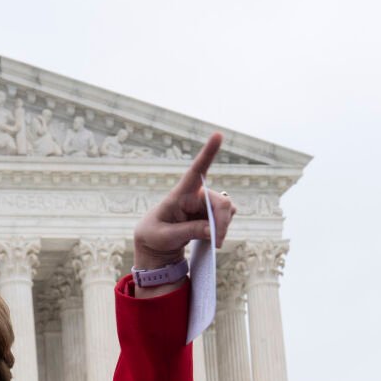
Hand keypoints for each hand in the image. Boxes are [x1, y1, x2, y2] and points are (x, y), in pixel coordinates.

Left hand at [133, 132, 235, 268]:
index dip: (208, 153)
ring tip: (212, 243)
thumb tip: (213, 230)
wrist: (154, 245)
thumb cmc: (154, 235)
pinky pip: (226, 219)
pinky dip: (222, 230)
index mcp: (179, 194)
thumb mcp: (165, 237)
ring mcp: (204, 205)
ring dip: (223, 228)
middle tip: (217, 243)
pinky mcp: (210, 215)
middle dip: (222, 223)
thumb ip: (188, 231)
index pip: (195, 171)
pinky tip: (214, 239)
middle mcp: (195, 195)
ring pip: (226, 211)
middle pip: (220, 203)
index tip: (218, 134)